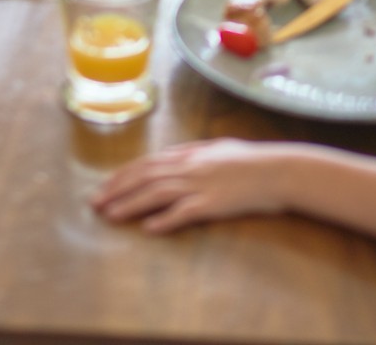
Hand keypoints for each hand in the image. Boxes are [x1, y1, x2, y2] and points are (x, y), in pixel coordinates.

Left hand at [92, 139, 293, 232]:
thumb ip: (192, 151)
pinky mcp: (215, 203)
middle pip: (145, 177)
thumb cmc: (252, 159)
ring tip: (111, 215)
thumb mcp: (218, 147)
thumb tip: (171, 155)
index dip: (122, 175)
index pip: (146, 163)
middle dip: (117, 190)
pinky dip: (166, 220)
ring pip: (157, 193)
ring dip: (130, 204)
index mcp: (190, 154)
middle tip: (95, 204)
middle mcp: (190, 167)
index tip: (105, 186)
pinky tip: (149, 229)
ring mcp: (201, 184)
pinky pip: (185, 212)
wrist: (280, 170)